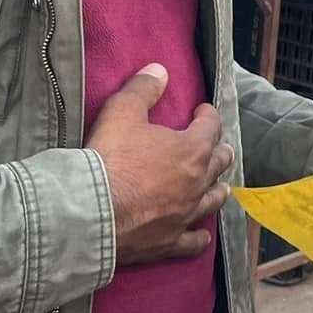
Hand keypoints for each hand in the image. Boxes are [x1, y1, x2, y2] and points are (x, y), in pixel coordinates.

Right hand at [86, 64, 233, 263]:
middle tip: (216, 145)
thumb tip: (159, 70)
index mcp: (192, 150)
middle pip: (218, 163)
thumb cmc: (109, 158)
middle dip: (219, 150)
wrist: (91, 211)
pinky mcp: (169, 242)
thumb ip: (143, 89)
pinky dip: (199, 238)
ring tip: (221, 186)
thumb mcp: (122, 111)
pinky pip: (192, 242)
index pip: (210, 127)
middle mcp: (197, 183)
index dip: (207, 115)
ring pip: (212, 200)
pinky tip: (202, 237)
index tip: (202, 110)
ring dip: (217, 189)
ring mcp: (185, 215)